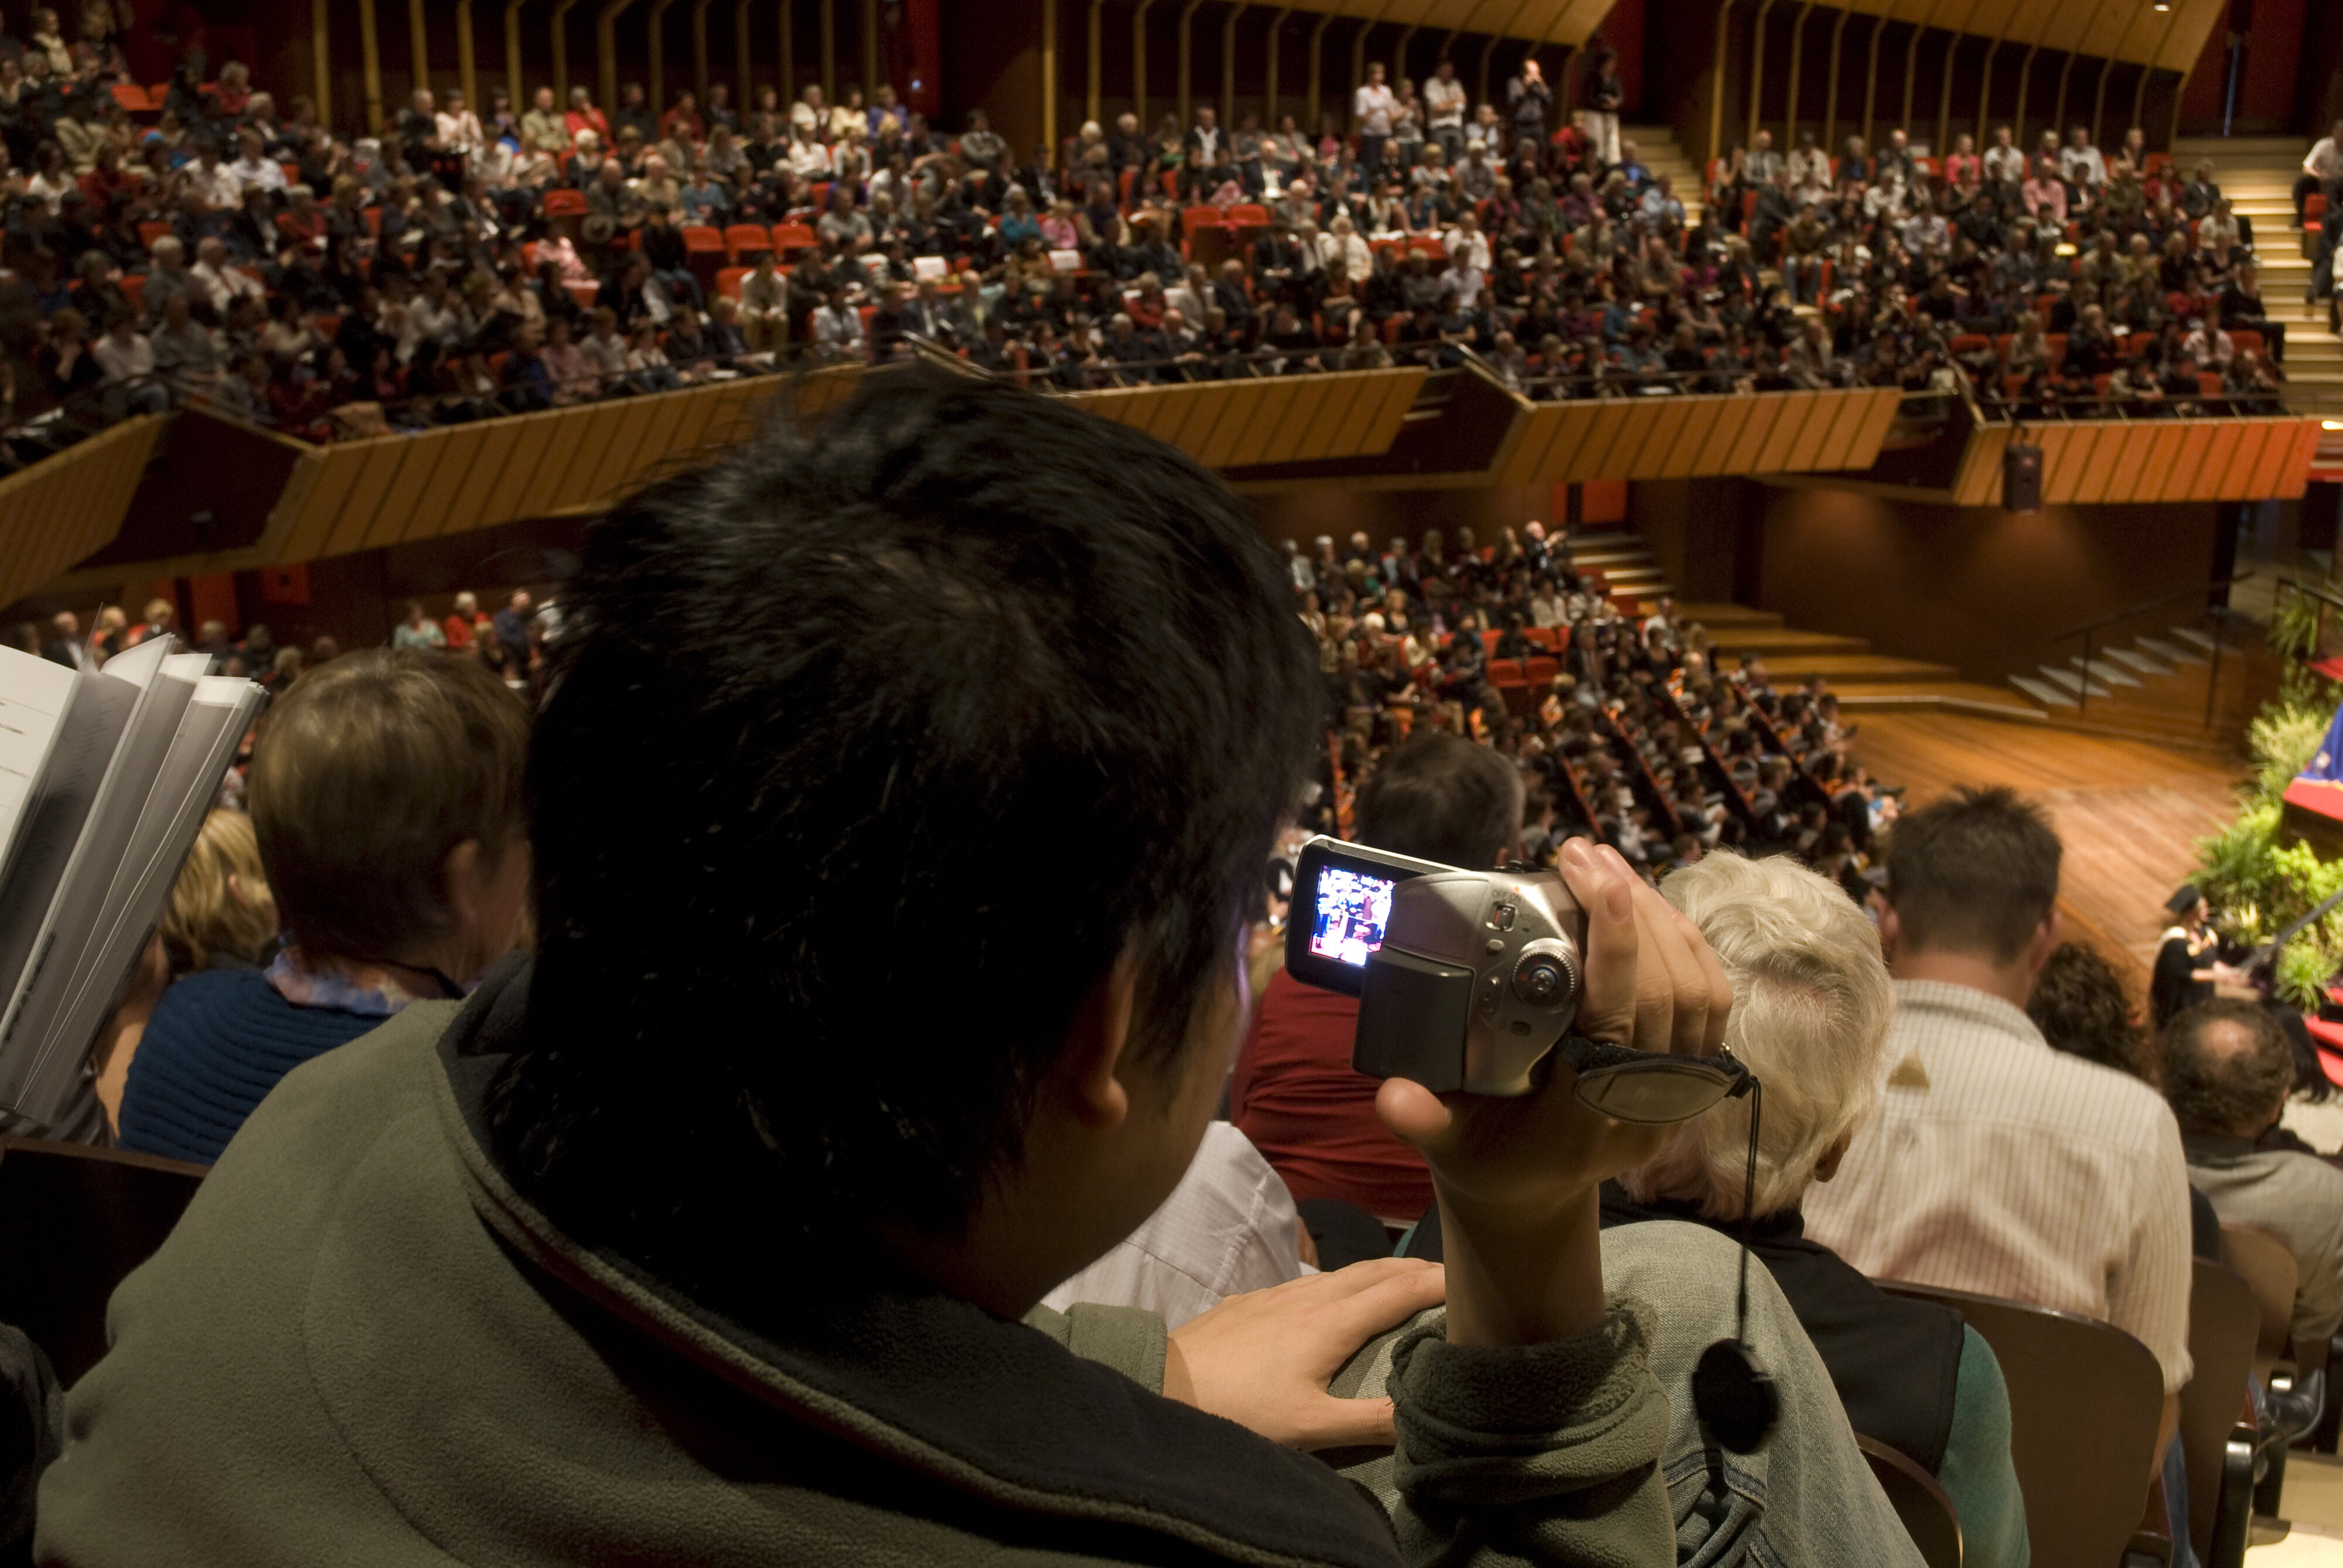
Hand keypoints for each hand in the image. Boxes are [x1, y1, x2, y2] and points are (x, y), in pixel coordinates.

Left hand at [1163, 1259, 1444, 1449]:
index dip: (1437, 1284)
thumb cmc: (1239, 1411)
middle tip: (1449, 1276)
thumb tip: (1426, 1415)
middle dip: (1414, 1269)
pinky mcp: (1249, 1302)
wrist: (1163, 1385)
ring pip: (1340, 1273)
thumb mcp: (1310, 1428)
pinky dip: (1341, 1283)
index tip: (1471, 1282)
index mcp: (1330, 1322)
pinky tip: (1334, 1299)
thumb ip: (1370, 1422)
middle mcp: (1307, 1297)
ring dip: (1378, 1274)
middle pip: (1373, 1271)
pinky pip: (1309, 1283)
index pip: (1398, 1291)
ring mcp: (1275, 1295)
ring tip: (1401, 1282)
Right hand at [1376, 838, 1732, 1214]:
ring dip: (1658, 915)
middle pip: (1667, 995)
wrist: (1534, 1192)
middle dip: (1631, 910)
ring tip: (1607, 865)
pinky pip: (1709, 997)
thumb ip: (1424, 1121)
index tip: (1593, 882)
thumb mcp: (1448, 1146)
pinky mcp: (1691, 1070)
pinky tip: (1640, 899)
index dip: (1616, 950)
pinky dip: (1682, 940)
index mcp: (1587, 1123)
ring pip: (1697, 989)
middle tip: (1582, 855)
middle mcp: (1645, 1109)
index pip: (1618, 1026)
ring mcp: (1677, 1092)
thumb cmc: (1489, 1158)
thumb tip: (1394, 1095)